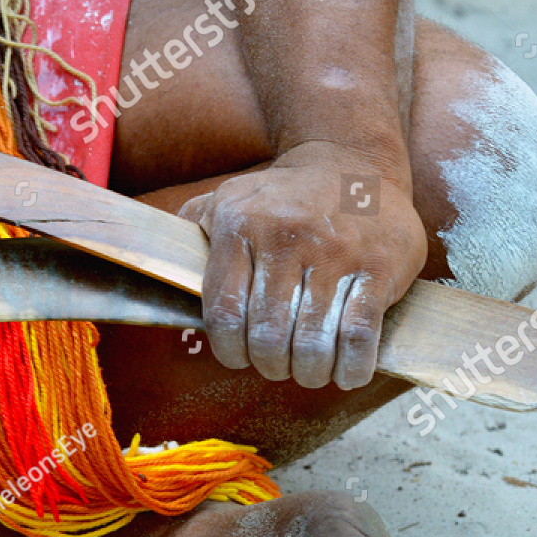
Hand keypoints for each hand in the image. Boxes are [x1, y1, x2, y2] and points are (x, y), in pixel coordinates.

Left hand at [180, 143, 426, 389]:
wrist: (354, 162)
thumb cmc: (281, 197)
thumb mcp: (228, 198)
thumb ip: (192, 231)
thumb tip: (157, 264)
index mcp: (240, 224)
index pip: (224, 313)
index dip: (229, 350)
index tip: (238, 358)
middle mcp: (285, 236)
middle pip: (268, 335)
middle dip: (270, 365)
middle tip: (276, 367)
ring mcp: (336, 252)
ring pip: (312, 342)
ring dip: (309, 372)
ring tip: (309, 373)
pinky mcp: (379, 266)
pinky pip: (359, 333)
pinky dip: (351, 367)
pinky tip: (346, 373)